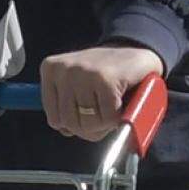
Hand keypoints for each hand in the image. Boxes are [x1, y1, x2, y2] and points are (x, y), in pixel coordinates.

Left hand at [41, 44, 164, 140]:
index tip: (90, 108)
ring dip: (106, 123)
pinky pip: (108, 119)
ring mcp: (84, 72)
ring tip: (113, 104)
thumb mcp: (75, 87)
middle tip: (105, 109)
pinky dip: (119, 118)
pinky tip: (123, 100)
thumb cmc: (107, 77)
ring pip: (88, 124)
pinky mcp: (105, 79)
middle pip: (70, 124)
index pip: (55, 119)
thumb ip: (65, 108)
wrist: (138, 58)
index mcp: (50, 69)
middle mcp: (63, 69)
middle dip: (92, 126)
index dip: (77, 122)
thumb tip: (65, 131)